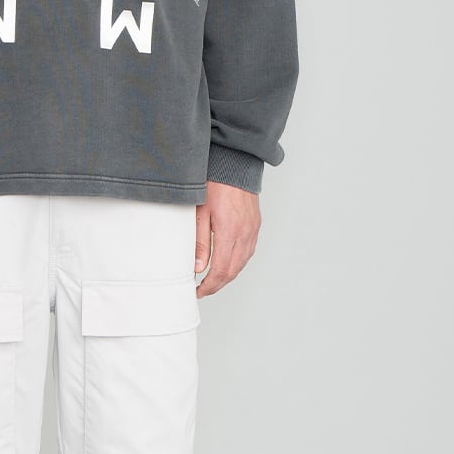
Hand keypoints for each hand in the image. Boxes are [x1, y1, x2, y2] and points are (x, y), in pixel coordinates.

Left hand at [194, 180, 260, 296]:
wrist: (234, 162)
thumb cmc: (214, 182)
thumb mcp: (199, 212)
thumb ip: (199, 242)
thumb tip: (198, 268)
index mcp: (229, 231)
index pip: (221, 270)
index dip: (209, 286)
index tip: (198, 291)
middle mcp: (245, 233)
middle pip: (233, 271)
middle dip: (217, 285)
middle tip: (202, 290)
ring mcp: (252, 229)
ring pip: (242, 263)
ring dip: (228, 275)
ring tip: (212, 279)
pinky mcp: (255, 224)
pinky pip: (248, 251)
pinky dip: (237, 263)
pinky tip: (227, 263)